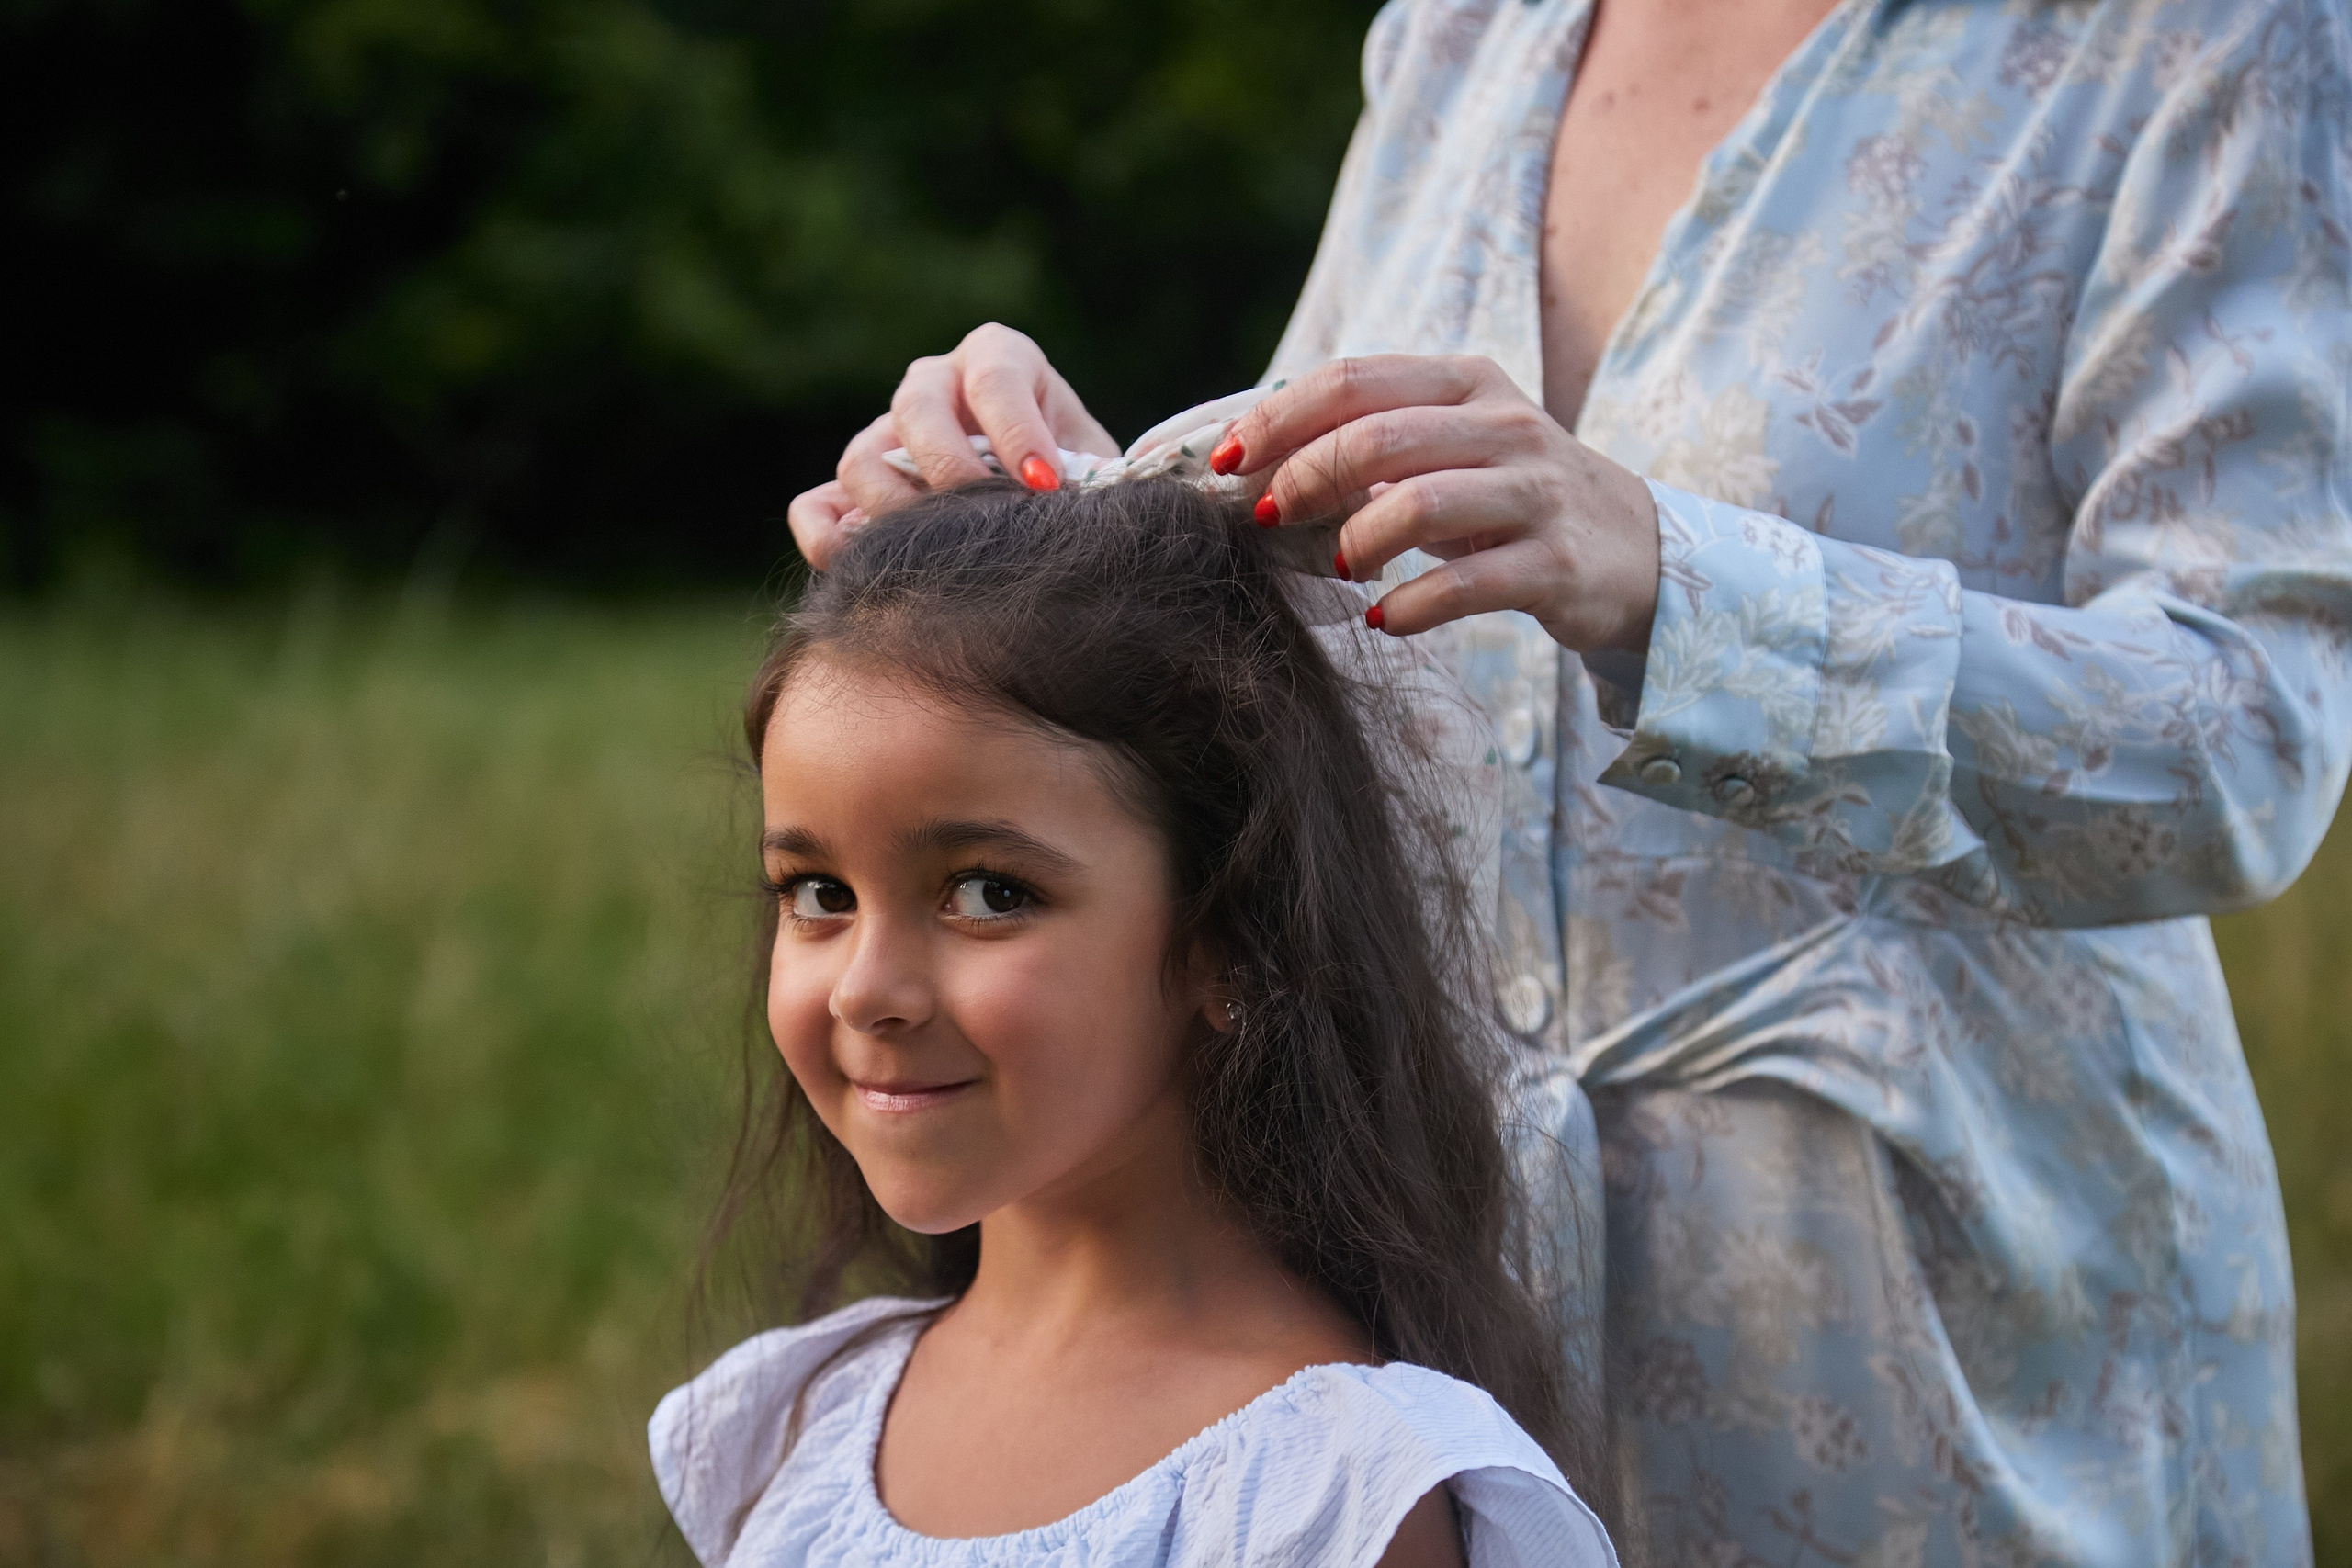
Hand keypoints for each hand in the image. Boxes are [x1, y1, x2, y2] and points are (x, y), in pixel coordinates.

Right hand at [787, 323, 1117, 569]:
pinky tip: (869, 571)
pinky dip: (830, 539)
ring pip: (862, 458)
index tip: (1045, 484)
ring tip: (943, 554)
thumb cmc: (1077, 481)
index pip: (996, 377)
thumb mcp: (1096, 466)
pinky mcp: (852, 489)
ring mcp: (885, 434)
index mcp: (998, 358)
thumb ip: (1100, 472)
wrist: (1043, 511)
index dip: (1018, 431)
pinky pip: (816, 507)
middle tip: (988, 517)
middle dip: (950, 467)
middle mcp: (934, 385)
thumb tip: (1114, 486)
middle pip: (916, 408)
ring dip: (896, 510)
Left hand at [1218, 355, 1659, 652]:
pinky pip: (1468, 585)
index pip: (1354, 380)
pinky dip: (1409, 606)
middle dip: (1305, 479)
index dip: (1279, 416)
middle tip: (1266, 519)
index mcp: (1466, 382)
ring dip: (1356, 539)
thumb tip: (1250, 457)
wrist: (1633, 551)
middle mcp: (1506, 426)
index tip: (1225, 459)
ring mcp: (1537, 493)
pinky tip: (1383, 620)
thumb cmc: (1508, 499)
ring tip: (1336, 567)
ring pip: (1422, 502)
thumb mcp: (1447, 449)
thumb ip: (1368, 442)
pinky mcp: (1557, 564)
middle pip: (1380, 436)